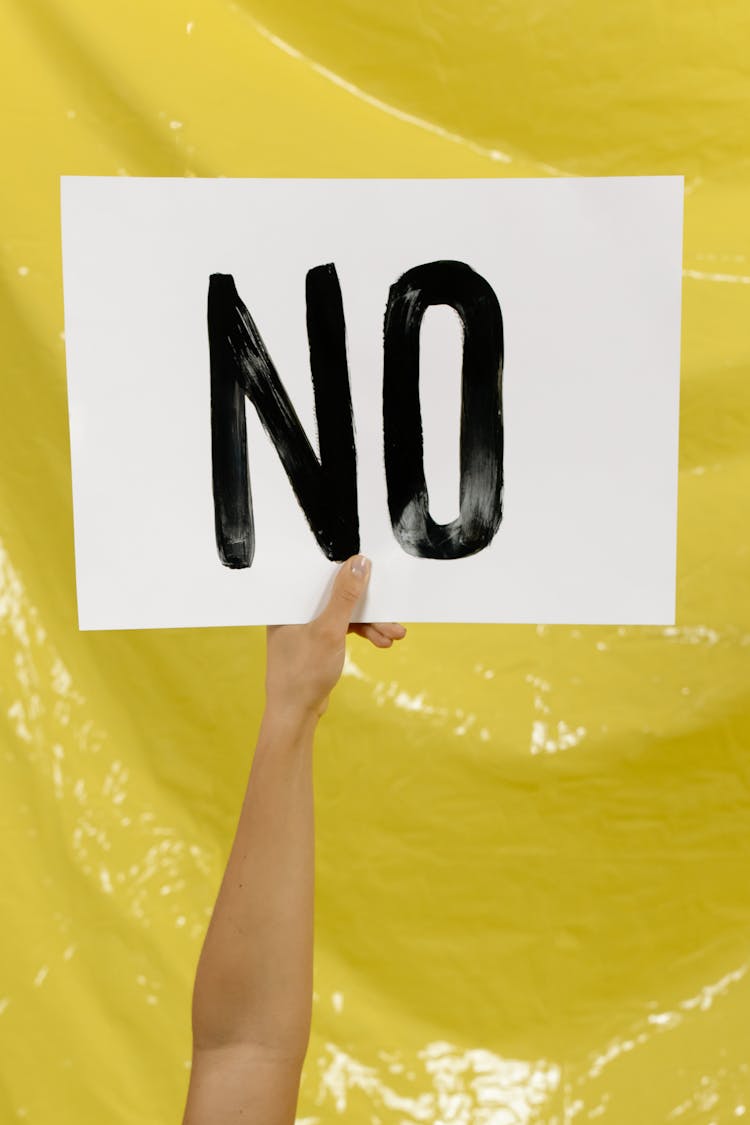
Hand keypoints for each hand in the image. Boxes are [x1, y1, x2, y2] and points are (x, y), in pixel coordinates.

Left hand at [265, 555, 405, 724]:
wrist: (296, 715)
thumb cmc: (301, 674)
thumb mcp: (329, 630)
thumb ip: (345, 596)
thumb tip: (359, 563)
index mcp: (288, 602)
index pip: (321, 576)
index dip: (349, 573)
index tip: (375, 575)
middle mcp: (295, 611)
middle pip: (338, 596)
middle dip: (368, 607)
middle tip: (392, 614)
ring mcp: (307, 626)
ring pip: (345, 614)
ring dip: (371, 623)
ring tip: (394, 635)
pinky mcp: (317, 641)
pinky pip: (344, 628)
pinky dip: (363, 633)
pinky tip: (381, 641)